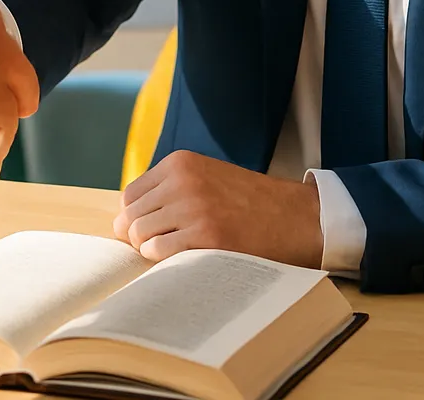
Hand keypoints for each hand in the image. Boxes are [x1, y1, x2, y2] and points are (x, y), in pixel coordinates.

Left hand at [112, 150, 323, 266]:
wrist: (297, 217)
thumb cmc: (251, 204)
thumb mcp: (208, 179)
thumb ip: (171, 190)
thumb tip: (125, 222)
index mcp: (180, 162)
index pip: (130, 196)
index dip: (135, 219)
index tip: (151, 232)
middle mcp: (182, 180)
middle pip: (131, 217)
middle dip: (140, 237)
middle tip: (164, 247)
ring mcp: (193, 207)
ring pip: (140, 235)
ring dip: (151, 250)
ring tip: (177, 253)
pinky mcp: (206, 235)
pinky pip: (158, 252)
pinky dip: (163, 261)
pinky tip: (185, 259)